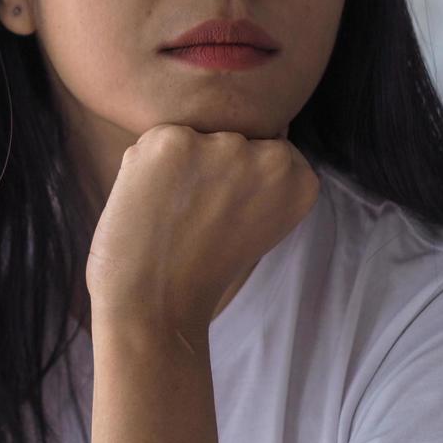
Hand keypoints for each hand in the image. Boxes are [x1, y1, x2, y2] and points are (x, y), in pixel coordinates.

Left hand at [86, 124, 317, 340]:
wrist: (155, 309)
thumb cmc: (199, 272)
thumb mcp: (256, 224)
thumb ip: (260, 180)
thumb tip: (249, 133)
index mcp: (300, 179)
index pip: (263, 147)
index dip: (232, 182)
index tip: (224, 218)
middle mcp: (271, 156)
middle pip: (226, 137)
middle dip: (205, 169)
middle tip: (194, 219)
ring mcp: (221, 145)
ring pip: (191, 136)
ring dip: (174, 166)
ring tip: (170, 215)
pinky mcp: (171, 141)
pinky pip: (153, 142)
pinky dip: (142, 169)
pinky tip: (148, 206)